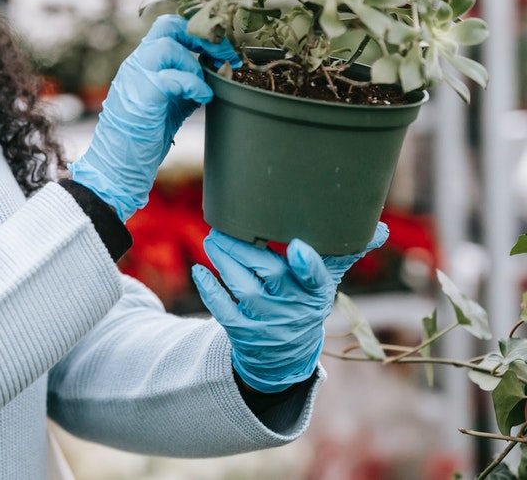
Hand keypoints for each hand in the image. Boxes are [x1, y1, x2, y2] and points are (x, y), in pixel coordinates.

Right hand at [67, 13, 239, 223]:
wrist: (116, 166)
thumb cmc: (142, 138)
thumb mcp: (169, 104)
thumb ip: (186, 85)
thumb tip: (216, 74)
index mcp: (142, 63)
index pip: (168, 27)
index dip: (197, 33)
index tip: (219, 51)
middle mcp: (136, 64)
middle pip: (168, 25)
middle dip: (202, 37)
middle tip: (224, 56)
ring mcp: (136, 77)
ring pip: (168, 46)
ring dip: (194, 64)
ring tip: (204, 86)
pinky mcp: (142, 96)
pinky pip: (173, 77)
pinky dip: (194, 85)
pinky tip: (204, 98)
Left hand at [191, 222, 388, 392]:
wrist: (286, 354)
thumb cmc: (305, 302)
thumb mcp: (326, 282)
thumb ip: (346, 252)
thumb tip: (381, 228)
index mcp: (316, 293)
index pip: (317, 279)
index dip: (308, 265)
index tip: (297, 247)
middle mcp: (293, 308)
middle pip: (270, 275)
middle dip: (246, 249)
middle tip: (225, 227)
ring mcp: (267, 321)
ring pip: (244, 289)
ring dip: (225, 262)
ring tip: (212, 240)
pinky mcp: (243, 332)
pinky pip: (224, 311)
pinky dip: (210, 290)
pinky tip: (200, 271)